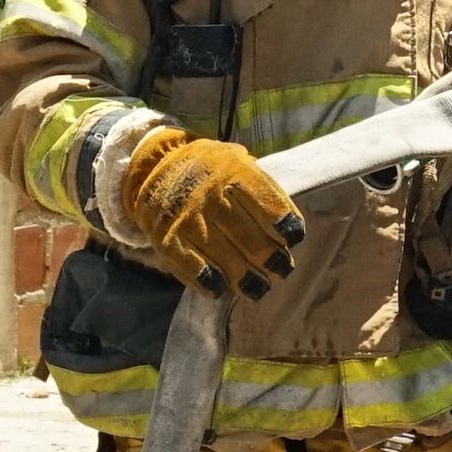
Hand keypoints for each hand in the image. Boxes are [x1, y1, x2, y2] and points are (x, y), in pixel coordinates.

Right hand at [110, 127, 301, 290]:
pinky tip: (219, 289)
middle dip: (271, 258)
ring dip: (245, 278)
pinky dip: (206, 280)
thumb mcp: (236, 162)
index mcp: (233, 172)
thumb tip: (287, 230)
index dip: (283, 222)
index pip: (264, 201)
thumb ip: (260, 190)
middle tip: (283, 270)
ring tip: (259, 289)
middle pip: (248, 235)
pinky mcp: (168, 239)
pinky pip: (190, 265)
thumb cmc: (210, 170)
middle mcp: (211, 195)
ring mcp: (188, 218)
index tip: (295, 238)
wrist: (156, 168)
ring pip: (224, 256)